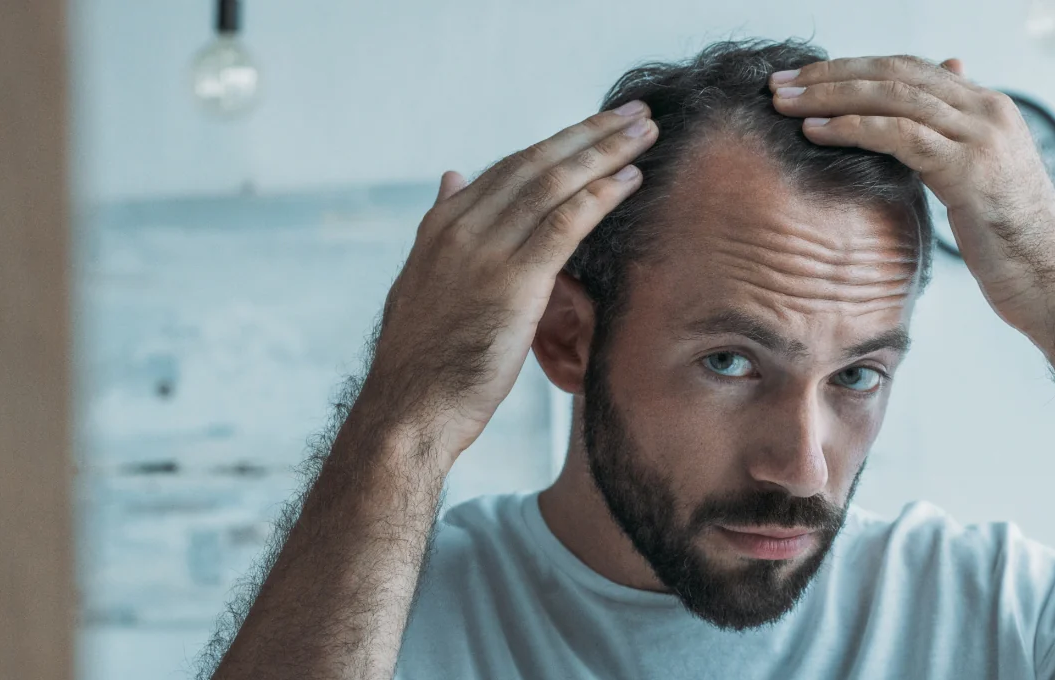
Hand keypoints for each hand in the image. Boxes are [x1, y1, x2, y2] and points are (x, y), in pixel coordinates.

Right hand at [357, 102, 656, 470]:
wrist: (408, 410)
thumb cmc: (424, 360)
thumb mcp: (424, 282)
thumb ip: (443, 227)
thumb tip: (451, 176)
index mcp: (441, 226)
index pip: (509, 169)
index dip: (558, 144)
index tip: (596, 127)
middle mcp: (461, 228)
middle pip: (536, 164)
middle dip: (590, 134)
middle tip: (635, 112)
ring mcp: (484, 251)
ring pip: (555, 184)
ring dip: (605, 153)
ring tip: (646, 132)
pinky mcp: (512, 280)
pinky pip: (565, 223)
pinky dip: (601, 195)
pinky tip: (631, 178)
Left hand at [769, 56, 1054, 337]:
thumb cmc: (1014, 246)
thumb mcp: (981, 184)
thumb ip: (952, 147)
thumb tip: (918, 129)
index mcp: (990, 108)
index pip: (910, 69)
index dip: (854, 69)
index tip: (807, 79)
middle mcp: (988, 111)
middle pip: (895, 72)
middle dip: (832, 74)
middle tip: (781, 82)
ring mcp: (981, 136)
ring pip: (892, 95)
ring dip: (830, 95)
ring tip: (784, 102)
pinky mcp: (969, 168)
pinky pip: (898, 134)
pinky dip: (851, 127)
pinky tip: (814, 132)